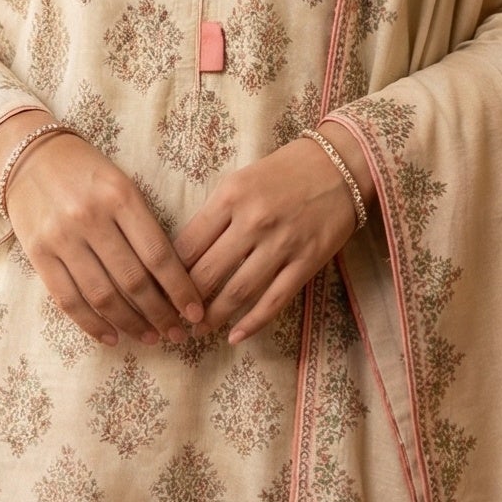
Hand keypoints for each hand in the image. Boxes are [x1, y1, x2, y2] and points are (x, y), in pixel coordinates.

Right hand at [0, 120, 206, 349]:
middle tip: (178, 334)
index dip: (180, 289)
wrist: (29, 156)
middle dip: (161, 314)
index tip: (196, 312)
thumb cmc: (86, 172)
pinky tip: (112, 337)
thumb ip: (143, 225)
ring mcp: (61, 237)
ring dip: (131, 324)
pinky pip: (68, 300)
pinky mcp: (37, 254)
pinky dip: (92, 325)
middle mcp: (91, 217)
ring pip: (103, 296)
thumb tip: (172, 280)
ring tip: (151, 338)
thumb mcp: (122, 184)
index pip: (158, 254)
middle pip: (133, 280)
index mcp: (120, 196)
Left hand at [172, 130, 362, 345]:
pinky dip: (253, 322)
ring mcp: (282, 243)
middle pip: (208, 273)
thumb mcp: (241, 180)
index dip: (170, 274)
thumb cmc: (284, 171)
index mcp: (230, 197)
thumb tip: (186, 255)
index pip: (188, 245)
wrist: (340, 165)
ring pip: (238, 292)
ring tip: (199, 330)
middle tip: (174, 318)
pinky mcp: (307, 261)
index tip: (162, 290)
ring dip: (214, 317)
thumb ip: (215, 214)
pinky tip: (235, 336)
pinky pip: (275, 299)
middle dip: (186, 302)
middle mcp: (253, 221)